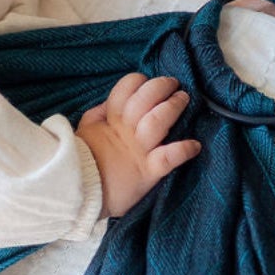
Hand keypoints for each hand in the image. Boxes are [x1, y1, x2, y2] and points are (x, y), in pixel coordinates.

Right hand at [76, 73, 200, 215]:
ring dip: (173, 107)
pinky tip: (195, 145)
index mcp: (111, 122)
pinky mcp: (148, 172)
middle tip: (173, 84)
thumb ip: (97, 115)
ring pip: (158, 121)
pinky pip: (169, 157)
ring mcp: (138, 151)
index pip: (124, 90)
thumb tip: (109, 104)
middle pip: (145, 99)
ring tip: (183, 100)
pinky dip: (183, 149)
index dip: (137, 82)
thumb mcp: (85, 132)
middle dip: (160, 87)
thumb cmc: (83, 164)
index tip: (145, 82)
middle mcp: (126, 132)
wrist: (79, 193)